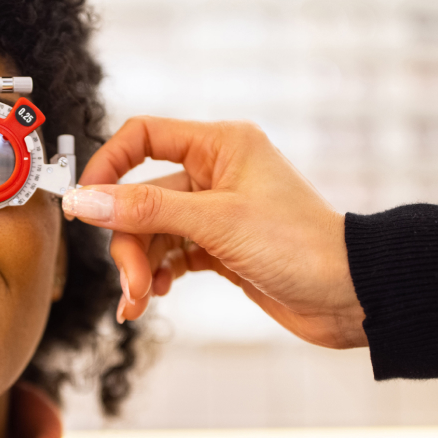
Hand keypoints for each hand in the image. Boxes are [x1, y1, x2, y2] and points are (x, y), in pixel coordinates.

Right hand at [62, 116, 365, 349]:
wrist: (351, 297)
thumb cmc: (303, 247)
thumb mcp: (217, 223)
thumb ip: (147, 209)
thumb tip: (85, 198)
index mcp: (221, 145)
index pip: (143, 137)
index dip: (108, 166)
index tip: (86, 203)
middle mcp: (216, 172)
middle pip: (141, 196)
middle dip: (129, 242)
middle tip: (130, 283)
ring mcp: (216, 212)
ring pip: (152, 231)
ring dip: (139, 267)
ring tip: (140, 300)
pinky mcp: (220, 246)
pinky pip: (169, 254)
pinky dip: (156, 276)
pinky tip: (153, 296)